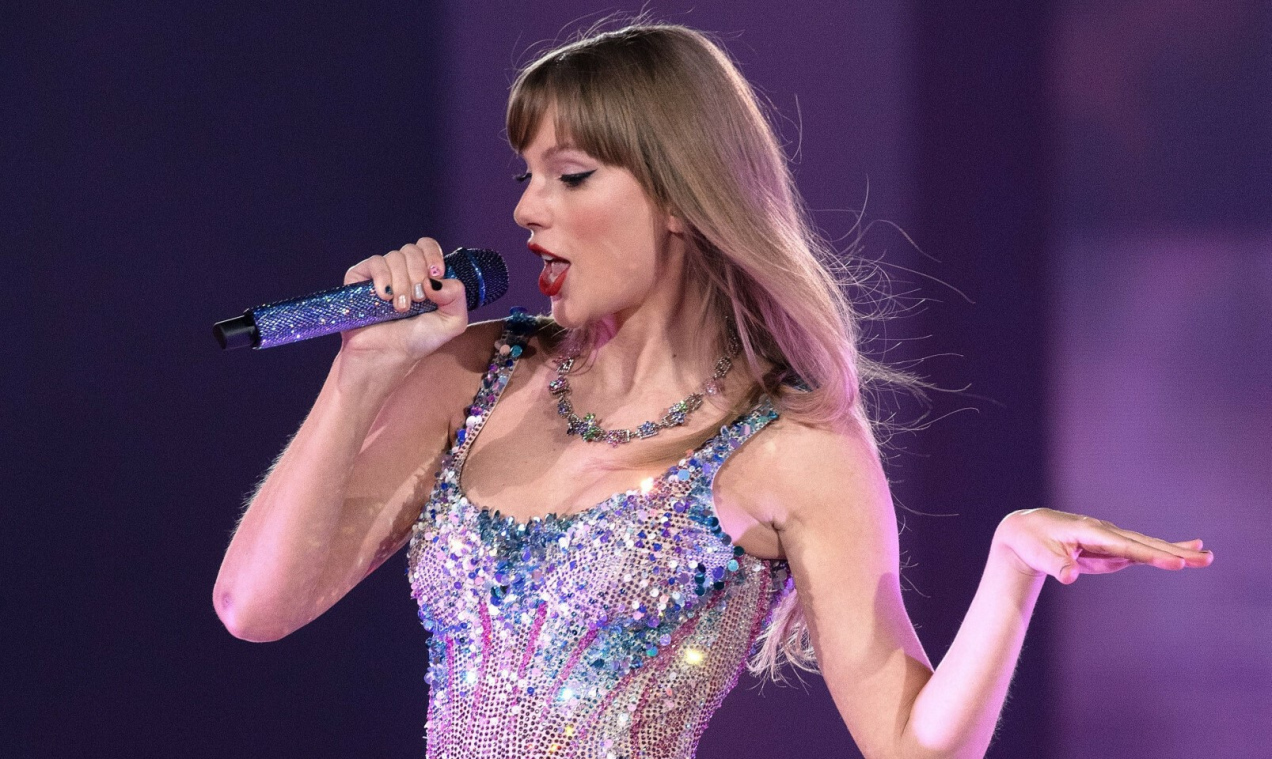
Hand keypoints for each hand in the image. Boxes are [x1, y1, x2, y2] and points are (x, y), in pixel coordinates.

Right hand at [338, 237, 468, 368]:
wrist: (386, 356)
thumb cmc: (416, 341)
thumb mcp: (451, 323)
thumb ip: (457, 297)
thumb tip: (436, 279)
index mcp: (424, 276)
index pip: (427, 246)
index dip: (433, 255)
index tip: (436, 274)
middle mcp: (403, 271)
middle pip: (412, 250)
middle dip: (418, 273)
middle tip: (418, 299)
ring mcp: (381, 274)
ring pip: (394, 257)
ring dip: (402, 283)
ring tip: (400, 308)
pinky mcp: (360, 278)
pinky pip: (374, 262)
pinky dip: (383, 277)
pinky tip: (385, 296)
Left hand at [992, 508, 1212, 584]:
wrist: (1026, 530)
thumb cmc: (1032, 542)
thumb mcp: (1040, 555)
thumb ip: (1057, 565)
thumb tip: (1069, 576)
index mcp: (1090, 532)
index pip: (1126, 546)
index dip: (1151, 555)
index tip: (1177, 563)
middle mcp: (1104, 533)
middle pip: (1144, 544)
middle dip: (1174, 552)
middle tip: (1206, 560)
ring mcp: (1109, 539)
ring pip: (1146, 546)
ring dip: (1174, 551)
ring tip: (1204, 556)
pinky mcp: (1109, 548)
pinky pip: (1139, 550)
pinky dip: (1160, 552)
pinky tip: (1180, 554)